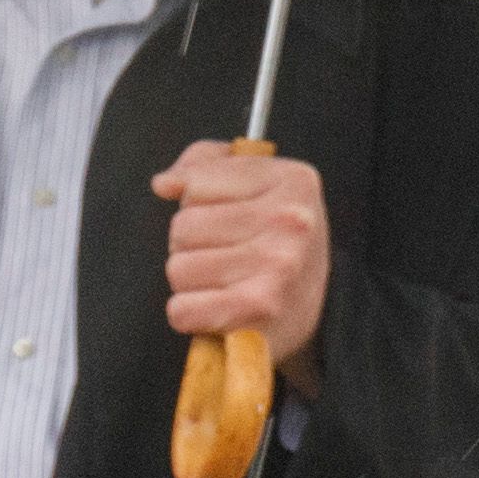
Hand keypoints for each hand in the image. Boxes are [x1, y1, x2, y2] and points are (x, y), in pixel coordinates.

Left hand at [154, 144, 330, 357]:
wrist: (313, 310)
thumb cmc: (278, 247)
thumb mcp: (258, 188)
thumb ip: (205, 164)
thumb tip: (165, 182)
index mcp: (292, 181)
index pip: (195, 180)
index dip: (197, 202)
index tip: (222, 215)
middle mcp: (289, 221)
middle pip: (183, 225)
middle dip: (192, 244)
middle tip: (226, 255)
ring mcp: (276, 265)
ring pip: (178, 268)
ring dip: (191, 281)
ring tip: (224, 282)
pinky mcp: (257, 308)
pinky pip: (182, 308)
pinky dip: (191, 314)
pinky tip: (217, 308)